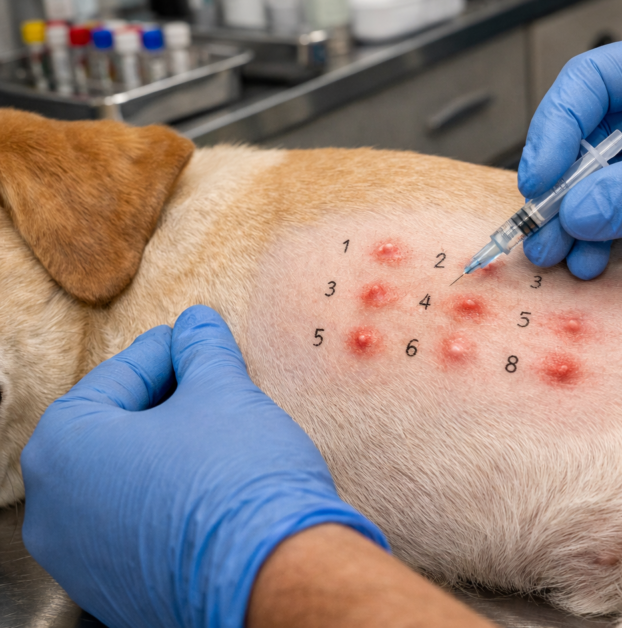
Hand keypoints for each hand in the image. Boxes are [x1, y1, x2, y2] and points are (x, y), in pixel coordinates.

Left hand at [21, 305, 386, 627]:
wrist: (273, 577)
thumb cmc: (237, 478)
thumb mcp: (223, 392)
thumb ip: (202, 349)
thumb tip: (198, 324)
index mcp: (63, 447)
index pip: (120, 376)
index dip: (168, 350)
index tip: (196, 337)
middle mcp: (53, 509)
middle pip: (115, 430)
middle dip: (165, 402)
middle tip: (212, 382)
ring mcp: (81, 558)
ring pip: (125, 480)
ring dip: (167, 451)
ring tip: (220, 432)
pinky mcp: (117, 591)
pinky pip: (138, 526)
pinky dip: (169, 498)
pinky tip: (212, 484)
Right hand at [518, 22, 621, 278]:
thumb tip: (581, 210)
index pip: (592, 83)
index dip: (557, 127)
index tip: (543, 177)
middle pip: (584, 135)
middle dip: (559, 182)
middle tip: (540, 224)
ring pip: (595, 180)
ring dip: (573, 218)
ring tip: (559, 253)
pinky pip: (620, 212)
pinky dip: (601, 237)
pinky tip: (593, 259)